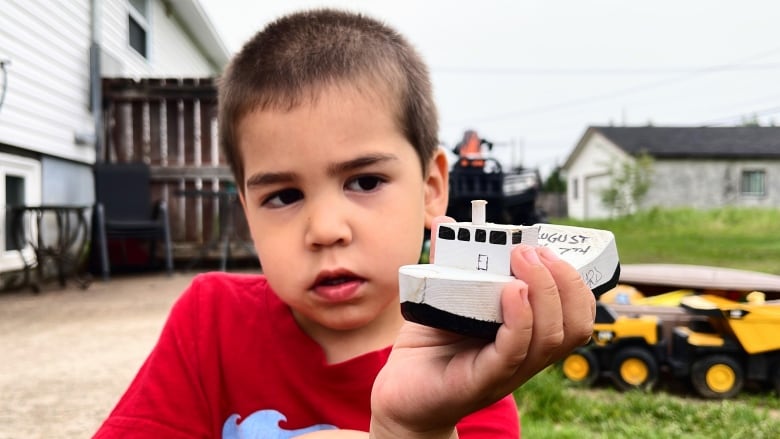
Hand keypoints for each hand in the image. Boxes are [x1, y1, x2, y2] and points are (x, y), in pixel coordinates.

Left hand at [369, 216, 594, 437]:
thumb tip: (446, 223)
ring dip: (544, 291)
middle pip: (574, 326)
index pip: (574, 315)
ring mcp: (506, 372)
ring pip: (551, 338)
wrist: (401, 396)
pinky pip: (512, 352)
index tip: (548, 249)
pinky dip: (519, 319)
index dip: (575, 282)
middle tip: (535, 251)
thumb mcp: (443, 299)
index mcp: (527, 336)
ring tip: (523, 259)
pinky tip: (512, 292)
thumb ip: (449, 264)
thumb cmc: (427, 348)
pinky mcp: (480, 382)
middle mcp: (525, 356)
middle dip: (565, 281)